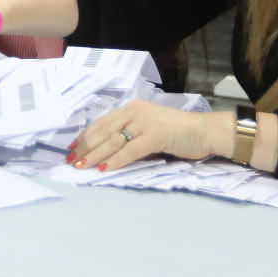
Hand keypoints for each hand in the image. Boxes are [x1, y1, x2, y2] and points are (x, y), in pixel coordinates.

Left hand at [67, 100, 228, 171]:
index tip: (72, 148)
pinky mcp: (156, 135)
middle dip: (85, 147)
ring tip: (81, 165)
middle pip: (103, 131)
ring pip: (113, 140)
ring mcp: (145, 122)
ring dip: (95, 155)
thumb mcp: (150, 128)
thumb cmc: (179, 132)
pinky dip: (116, 160)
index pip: (103, 122)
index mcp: (133, 108)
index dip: (86, 136)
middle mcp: (136, 112)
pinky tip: (105, 168)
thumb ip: (132, 134)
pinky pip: (130, 150)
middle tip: (71, 160)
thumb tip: (108, 150)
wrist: (206, 131)